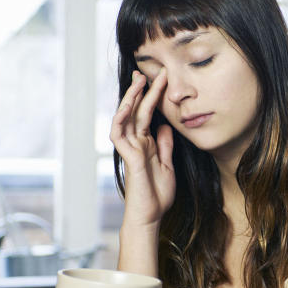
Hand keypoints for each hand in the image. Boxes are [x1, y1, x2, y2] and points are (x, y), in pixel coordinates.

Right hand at [110, 70, 175, 226]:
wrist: (150, 216)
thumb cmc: (157, 195)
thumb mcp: (167, 165)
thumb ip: (165, 146)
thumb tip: (165, 126)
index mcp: (146, 144)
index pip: (147, 115)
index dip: (152, 97)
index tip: (160, 79)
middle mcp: (136, 143)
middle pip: (136, 111)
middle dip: (140, 91)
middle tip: (146, 71)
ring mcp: (130, 150)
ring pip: (125, 118)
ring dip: (130, 99)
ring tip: (138, 81)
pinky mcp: (128, 158)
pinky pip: (120, 135)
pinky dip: (121, 120)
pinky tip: (126, 106)